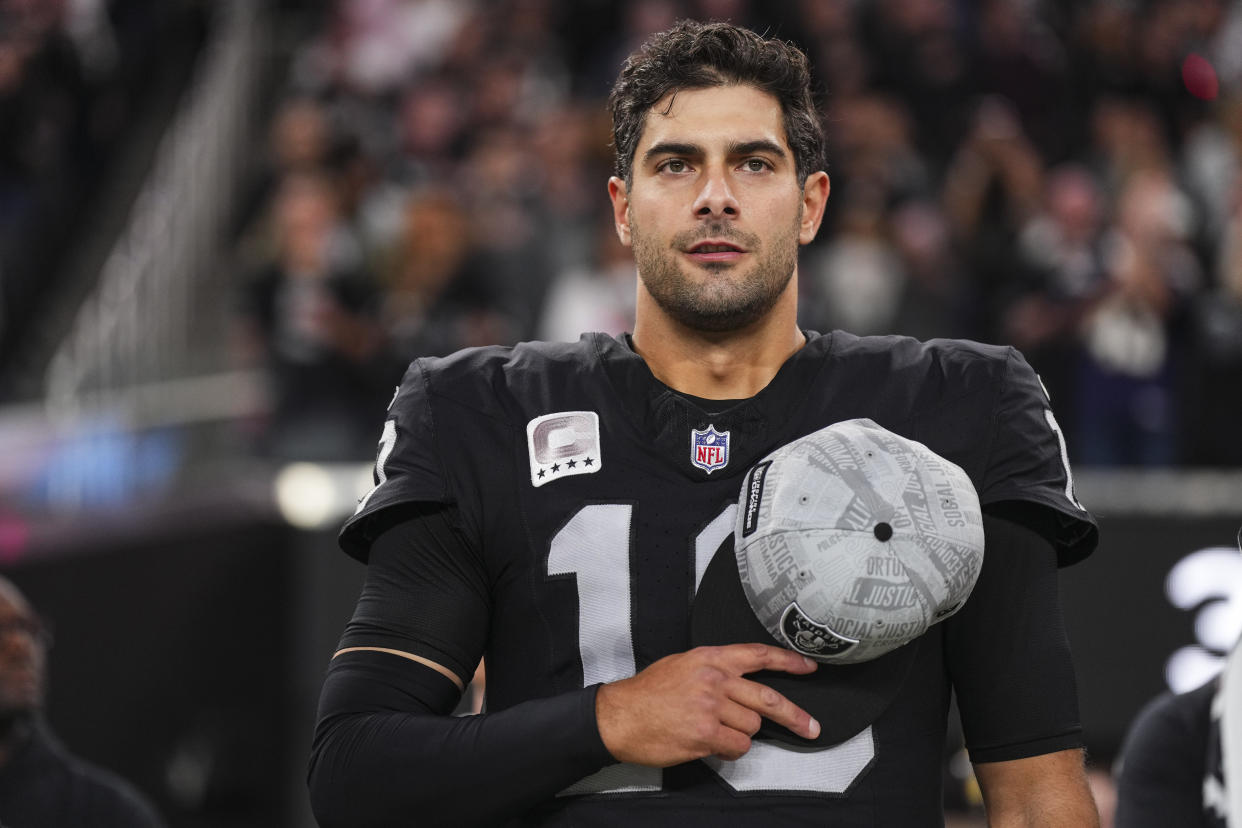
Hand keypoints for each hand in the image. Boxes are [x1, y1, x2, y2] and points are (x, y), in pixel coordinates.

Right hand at [594, 643, 819, 766]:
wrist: (619, 715)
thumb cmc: (648, 693)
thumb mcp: (682, 665)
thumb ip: (714, 670)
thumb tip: (742, 684)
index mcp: (709, 658)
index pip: (758, 654)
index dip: (788, 661)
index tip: (809, 667)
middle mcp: (714, 679)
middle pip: (767, 697)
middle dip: (794, 715)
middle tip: (810, 726)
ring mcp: (711, 706)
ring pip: (751, 726)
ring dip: (740, 734)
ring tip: (715, 731)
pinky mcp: (705, 733)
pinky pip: (737, 747)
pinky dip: (730, 750)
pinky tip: (710, 743)